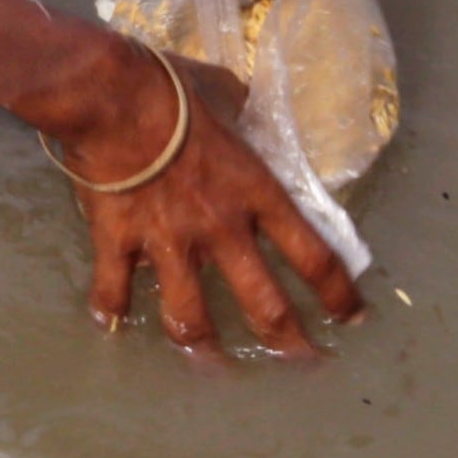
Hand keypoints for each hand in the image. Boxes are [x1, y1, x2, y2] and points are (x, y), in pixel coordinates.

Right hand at [68, 47, 364, 353]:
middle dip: (288, 345)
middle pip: (264, 307)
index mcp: (256, 194)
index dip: (338, 296)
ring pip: (190, 317)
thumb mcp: (224, 91)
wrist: (108, 94)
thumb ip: (239, 108)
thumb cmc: (173, 88)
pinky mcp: (118, 238)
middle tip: (301, 364)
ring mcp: (167, 241)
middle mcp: (220, 230)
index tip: (350, 318)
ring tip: (211, 369)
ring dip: (203, 351)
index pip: (314, 258)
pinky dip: (111, 308)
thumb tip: (239, 102)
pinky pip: (113, 285)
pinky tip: (110, 324)